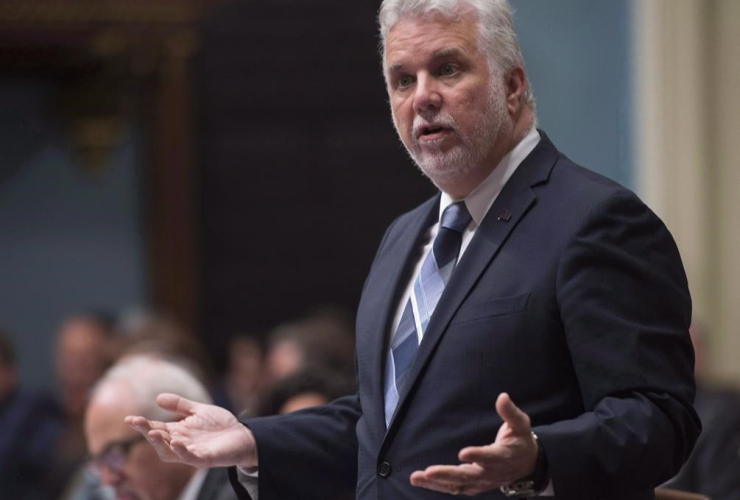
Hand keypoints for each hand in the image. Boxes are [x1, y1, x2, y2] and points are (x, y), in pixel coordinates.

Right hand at [125, 393, 257, 469]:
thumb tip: (158, 398)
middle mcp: (181, 443)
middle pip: (159, 441)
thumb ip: (180, 405)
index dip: (142, 425)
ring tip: (153, 433)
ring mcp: (191, 452)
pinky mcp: (204, 459)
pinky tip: (177, 442)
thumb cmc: (219, 424)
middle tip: (136, 422)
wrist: (242, 435)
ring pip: (170, 453)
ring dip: (160, 444)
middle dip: (146, 432)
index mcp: (177, 431)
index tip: (129, 418)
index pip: (156, 428)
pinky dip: (182, 451)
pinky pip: (190, 457)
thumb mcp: (198, 410)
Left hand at [410, 393, 537, 495]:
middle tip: (429, 472)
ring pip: (458, 485)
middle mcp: (490, 473)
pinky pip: (454, 488)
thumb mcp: (520, 425)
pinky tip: (421, 480)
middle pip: (468, 476)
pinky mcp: (473, 486)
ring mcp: (481, 482)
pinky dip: (437, 486)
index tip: (463, 452)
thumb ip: (510, 412)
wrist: (527, 466)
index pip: (490, 458)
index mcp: (503, 456)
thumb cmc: (520, 441)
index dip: (478, 456)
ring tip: (416, 477)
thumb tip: (502, 396)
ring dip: (436, 482)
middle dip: (447, 474)